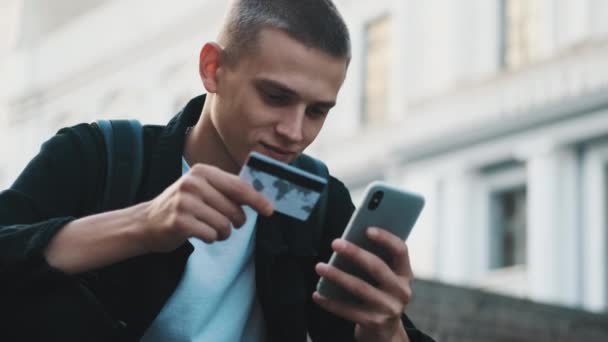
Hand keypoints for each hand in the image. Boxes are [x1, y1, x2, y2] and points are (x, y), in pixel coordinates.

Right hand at [139, 164, 272, 252]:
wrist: (146, 223)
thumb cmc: (182, 206)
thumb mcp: (202, 189)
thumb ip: (227, 190)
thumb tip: (260, 198)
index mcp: (202, 172)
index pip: (238, 186)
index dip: (257, 199)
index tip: (269, 209)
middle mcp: (193, 183)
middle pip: (234, 209)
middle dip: (236, 222)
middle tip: (227, 224)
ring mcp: (185, 202)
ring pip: (224, 224)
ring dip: (223, 233)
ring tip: (210, 229)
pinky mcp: (180, 222)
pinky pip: (211, 235)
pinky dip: (210, 239)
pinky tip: (199, 233)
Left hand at [313, 227, 412, 341]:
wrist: (385, 332)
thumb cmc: (379, 295)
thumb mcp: (385, 279)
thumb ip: (375, 261)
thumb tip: (350, 241)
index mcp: (405, 274)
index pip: (400, 250)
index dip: (386, 238)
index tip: (367, 229)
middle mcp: (401, 291)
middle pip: (377, 267)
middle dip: (355, 253)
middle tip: (336, 243)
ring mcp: (389, 308)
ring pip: (360, 287)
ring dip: (337, 275)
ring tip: (320, 266)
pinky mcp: (374, 323)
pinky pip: (348, 310)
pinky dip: (330, 302)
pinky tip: (318, 294)